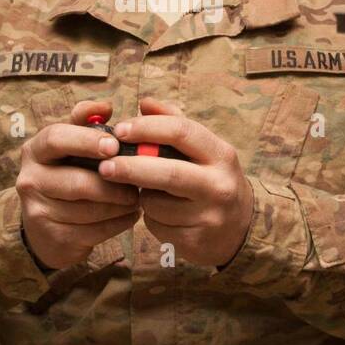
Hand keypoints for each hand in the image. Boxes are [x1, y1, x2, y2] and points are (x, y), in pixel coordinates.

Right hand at [17, 100, 139, 269]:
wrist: (47, 228)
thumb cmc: (67, 175)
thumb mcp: (71, 146)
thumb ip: (85, 122)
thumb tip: (105, 106)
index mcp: (35, 150)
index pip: (56, 138)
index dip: (87, 141)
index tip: (115, 146)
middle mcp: (30, 180)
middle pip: (77, 182)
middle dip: (113, 184)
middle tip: (137, 182)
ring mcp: (38, 212)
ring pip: (90, 210)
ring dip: (121, 205)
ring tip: (137, 198)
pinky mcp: (54, 238)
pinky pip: (95, 231)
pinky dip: (119, 223)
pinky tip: (130, 215)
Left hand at [99, 96, 254, 266]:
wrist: (240, 227)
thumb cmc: (212, 178)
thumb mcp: (203, 149)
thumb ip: (173, 122)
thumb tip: (144, 103)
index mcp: (221, 154)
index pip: (181, 131)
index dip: (146, 128)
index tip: (120, 131)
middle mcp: (219, 185)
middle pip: (167, 172)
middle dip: (130, 167)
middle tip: (104, 166)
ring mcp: (208, 216)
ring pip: (156, 203)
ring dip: (141, 196)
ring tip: (150, 192)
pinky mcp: (194, 242)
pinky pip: (156, 225)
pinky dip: (149, 217)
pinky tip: (162, 214)